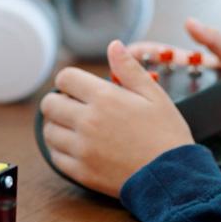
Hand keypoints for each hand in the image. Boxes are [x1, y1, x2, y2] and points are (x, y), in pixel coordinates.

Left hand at [39, 40, 193, 197]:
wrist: (172, 176)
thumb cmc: (166, 132)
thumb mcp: (154, 94)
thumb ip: (129, 68)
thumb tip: (113, 45)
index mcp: (105, 98)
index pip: (65, 78)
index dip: (70, 79)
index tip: (79, 86)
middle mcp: (87, 122)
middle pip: (50, 104)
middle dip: (59, 99)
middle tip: (75, 104)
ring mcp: (82, 149)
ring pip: (48, 131)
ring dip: (57, 124)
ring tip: (75, 125)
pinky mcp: (81, 172)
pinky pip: (55, 156)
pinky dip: (60, 148)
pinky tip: (76, 145)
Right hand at [128, 18, 220, 157]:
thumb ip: (213, 39)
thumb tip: (188, 21)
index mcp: (195, 66)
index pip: (162, 56)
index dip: (142, 53)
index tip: (123, 51)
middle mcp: (187, 85)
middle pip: (152, 77)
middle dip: (131, 74)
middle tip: (114, 76)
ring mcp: (188, 105)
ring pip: (156, 100)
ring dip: (138, 97)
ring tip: (120, 96)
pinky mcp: (191, 124)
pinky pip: (168, 120)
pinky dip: (152, 117)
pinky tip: (138, 119)